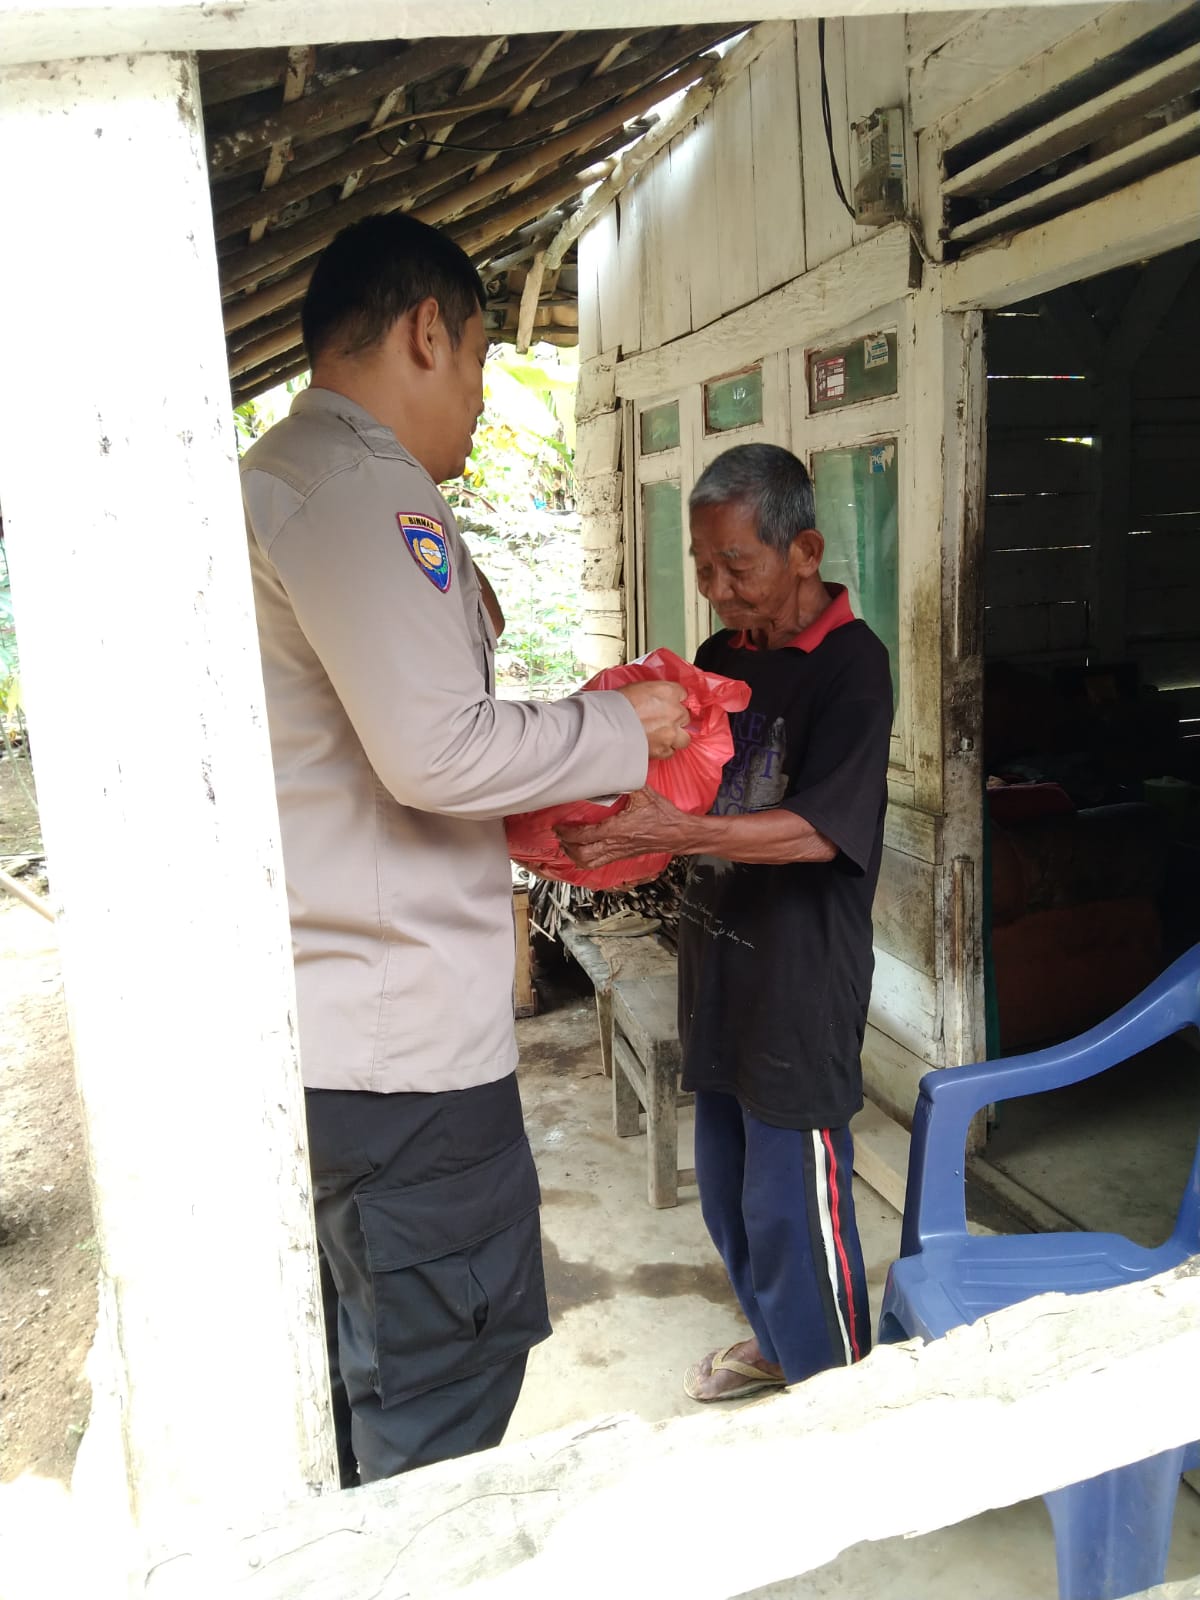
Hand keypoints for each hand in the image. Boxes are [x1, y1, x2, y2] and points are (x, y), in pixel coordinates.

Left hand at [556, 787, 695, 869]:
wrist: (679, 833)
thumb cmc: (664, 816)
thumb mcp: (645, 794)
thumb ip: (627, 782)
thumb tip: (615, 769)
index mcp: (619, 829)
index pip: (586, 835)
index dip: (568, 832)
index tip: (559, 826)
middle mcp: (617, 844)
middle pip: (583, 854)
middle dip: (567, 846)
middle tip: (559, 835)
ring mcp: (619, 852)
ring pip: (590, 863)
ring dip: (574, 856)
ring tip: (566, 846)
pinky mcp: (623, 856)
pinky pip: (600, 864)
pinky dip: (587, 860)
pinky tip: (583, 853)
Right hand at [617, 681, 690, 760]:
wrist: (606, 727)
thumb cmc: (616, 705)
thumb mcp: (636, 688)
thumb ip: (653, 692)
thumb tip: (655, 698)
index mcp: (668, 692)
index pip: (682, 694)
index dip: (674, 700)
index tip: (669, 704)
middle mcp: (674, 712)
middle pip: (685, 716)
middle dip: (676, 719)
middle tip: (663, 721)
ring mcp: (671, 733)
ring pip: (684, 738)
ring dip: (676, 737)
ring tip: (663, 737)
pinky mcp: (663, 750)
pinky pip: (670, 752)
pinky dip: (664, 750)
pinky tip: (654, 746)